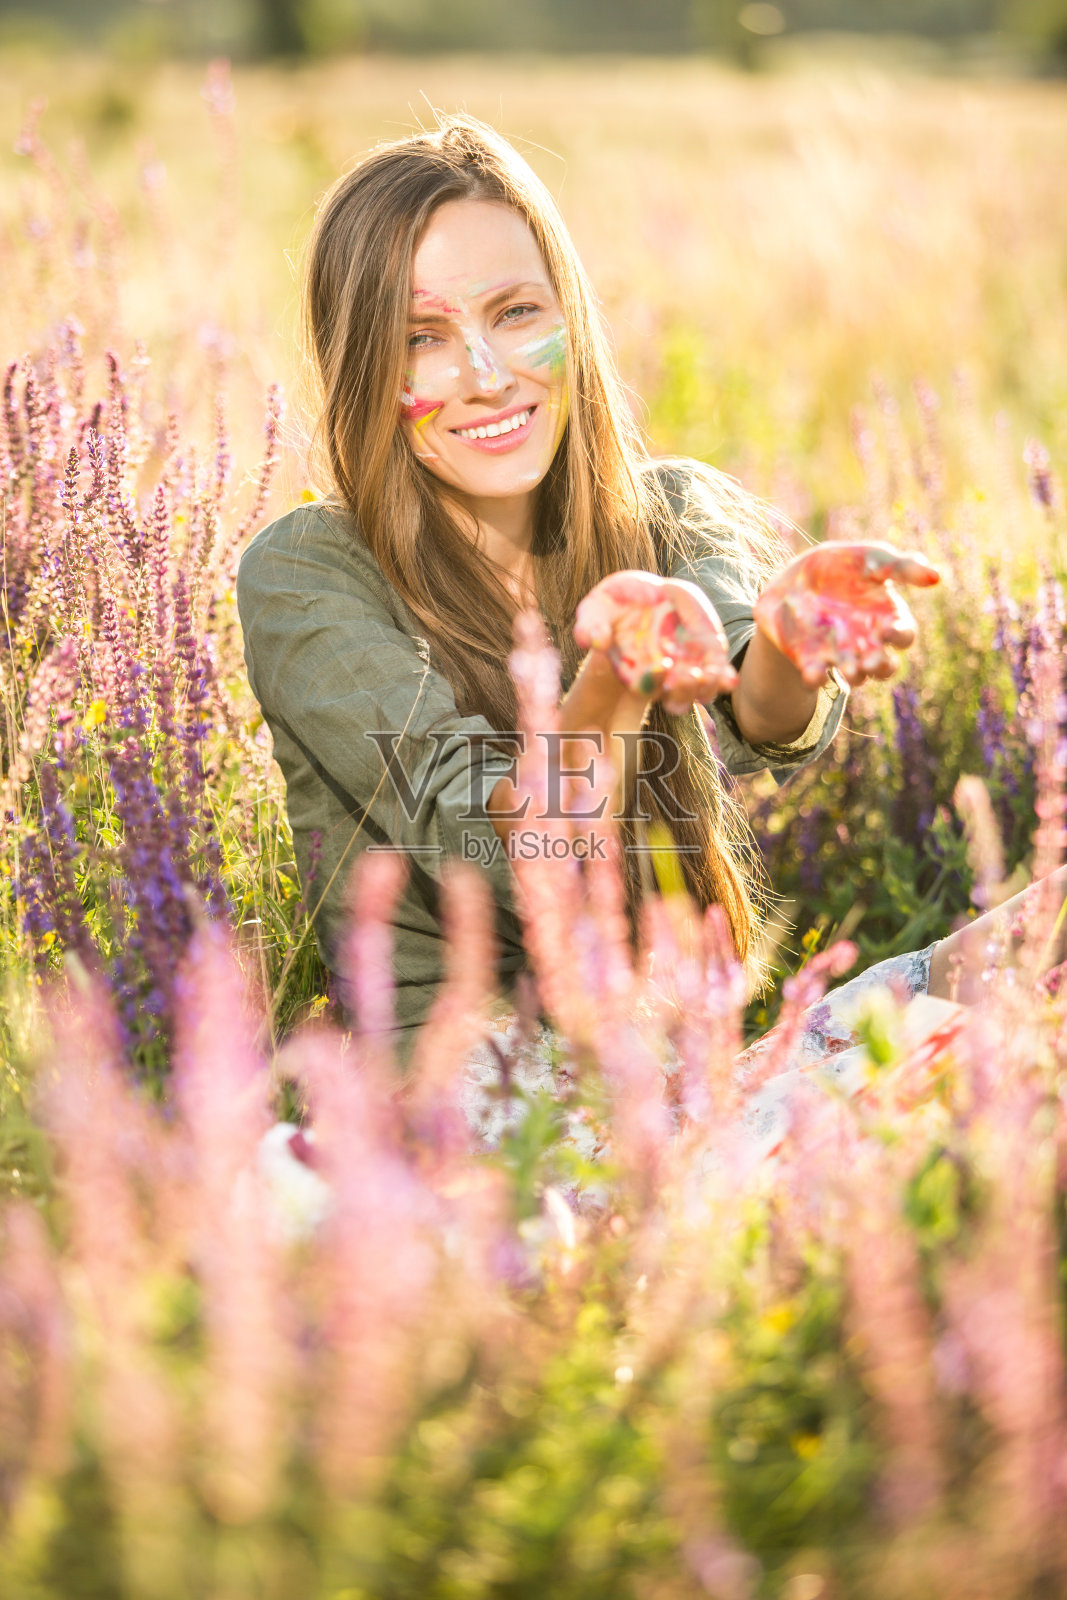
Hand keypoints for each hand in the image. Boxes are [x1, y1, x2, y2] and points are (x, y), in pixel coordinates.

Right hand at [574, 570, 737, 716]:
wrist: (643, 595)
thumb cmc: (613, 606)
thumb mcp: (595, 610)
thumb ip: (590, 626)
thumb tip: (595, 642)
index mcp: (634, 674)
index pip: (644, 687)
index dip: (652, 681)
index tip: (661, 666)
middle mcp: (663, 678)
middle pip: (675, 699)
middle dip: (683, 691)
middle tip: (689, 675)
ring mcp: (687, 668)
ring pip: (700, 691)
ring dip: (707, 688)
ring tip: (712, 675)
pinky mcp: (707, 655)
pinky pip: (718, 674)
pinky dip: (724, 678)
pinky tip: (729, 678)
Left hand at [753, 543, 940, 688]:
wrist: (794, 578)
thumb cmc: (843, 567)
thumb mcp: (871, 559)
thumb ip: (901, 567)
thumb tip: (936, 577)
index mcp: (887, 619)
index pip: (904, 635)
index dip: (900, 636)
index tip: (888, 629)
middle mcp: (868, 643)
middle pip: (884, 666)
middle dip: (881, 667)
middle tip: (872, 662)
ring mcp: (840, 655)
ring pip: (855, 676)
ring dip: (853, 675)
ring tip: (848, 669)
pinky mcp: (811, 661)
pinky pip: (815, 677)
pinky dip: (815, 678)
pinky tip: (814, 673)